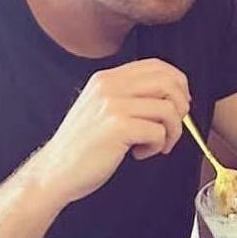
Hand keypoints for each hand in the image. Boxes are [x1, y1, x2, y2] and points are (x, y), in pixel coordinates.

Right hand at [24, 59, 189, 206]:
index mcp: (107, 79)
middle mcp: (109, 86)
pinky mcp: (118, 127)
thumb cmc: (82, 145)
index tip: (179, 104)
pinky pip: (158, 132)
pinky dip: (157, 146)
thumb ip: (129, 95)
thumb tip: (173, 95)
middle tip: (172, 127)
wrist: (54, 172)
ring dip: (172, 132)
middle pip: (169, 83)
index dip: (178, 83)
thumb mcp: (101, 108)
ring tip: (156, 144)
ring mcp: (113, 105)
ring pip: (169, 109)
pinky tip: (140, 153)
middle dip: (181, 107)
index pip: (157, 66)